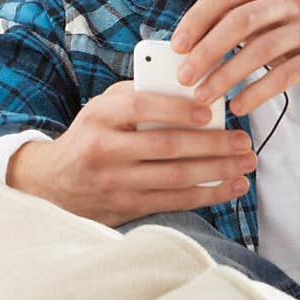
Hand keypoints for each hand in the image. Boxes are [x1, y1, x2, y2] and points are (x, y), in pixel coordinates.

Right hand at [6, 80, 256, 225]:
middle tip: (243, 142)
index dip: (176, 110)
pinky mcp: (127, 207)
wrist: (54, 184)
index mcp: (100, 116)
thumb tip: (190, 92)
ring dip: (217, 172)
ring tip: (246, 164)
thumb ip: (139, 94)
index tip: (209, 112)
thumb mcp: (103, 107)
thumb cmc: (92, 134)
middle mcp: (105, 150)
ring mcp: (115, 183)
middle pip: (166, 147)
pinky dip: (206, 194)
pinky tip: (230, 187)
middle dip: (212, 145)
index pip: (140, 107)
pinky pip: (174, 201)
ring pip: (175, 178)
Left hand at [172, 0, 299, 114]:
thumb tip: (187, 46)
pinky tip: (239, 105)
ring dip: (225, 76)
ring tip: (204, 97)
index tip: (176, 46)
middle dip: (206, 50)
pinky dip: (256, 92)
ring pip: (259, 50)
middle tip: (183, 76)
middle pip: (240, 21)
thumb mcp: (273, 14)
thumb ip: (239, 20)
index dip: (197, 18)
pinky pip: (283, 75)